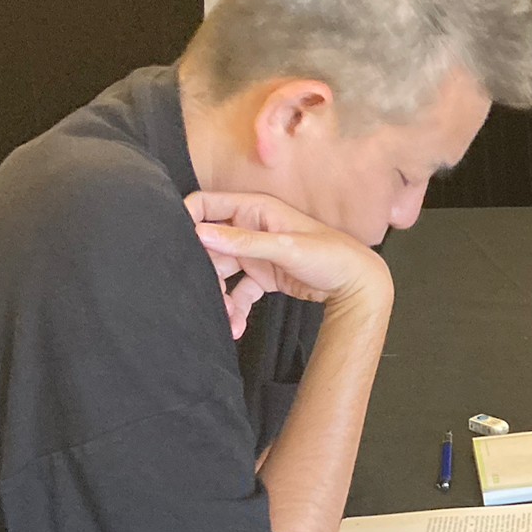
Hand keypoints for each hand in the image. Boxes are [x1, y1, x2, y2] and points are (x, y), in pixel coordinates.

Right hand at [185, 192, 392, 338]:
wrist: (359, 284)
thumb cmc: (331, 255)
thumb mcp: (286, 247)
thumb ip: (243, 241)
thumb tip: (201, 233)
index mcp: (257, 210)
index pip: (208, 204)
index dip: (187, 218)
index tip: (172, 242)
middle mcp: (252, 228)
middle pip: (210, 243)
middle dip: (202, 268)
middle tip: (201, 291)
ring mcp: (256, 253)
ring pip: (221, 271)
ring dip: (218, 295)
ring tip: (225, 317)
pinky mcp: (263, 276)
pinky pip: (238, 292)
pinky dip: (235, 309)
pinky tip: (236, 327)